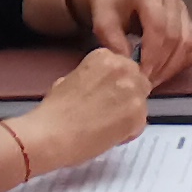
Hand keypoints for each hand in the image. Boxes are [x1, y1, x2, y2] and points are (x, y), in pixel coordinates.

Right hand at [2, 49, 151, 183]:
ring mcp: (132, 91)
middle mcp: (123, 68)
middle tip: (109, 112)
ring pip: (141, 103)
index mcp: (105, 56)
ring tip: (105, 126)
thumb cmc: (54, 111)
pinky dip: (128, 132)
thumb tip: (100, 86)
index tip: (107, 95)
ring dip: (128, 115)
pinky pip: (140, 124)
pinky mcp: (137, 115)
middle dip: (127, 96)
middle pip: (138, 82)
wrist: (50, 134)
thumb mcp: (70, 79)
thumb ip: (92, 77)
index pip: (124, 68)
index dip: (116, 84)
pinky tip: (108, 135)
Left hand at [75, 0, 191, 80]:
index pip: (158, 26)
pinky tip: (166, 73)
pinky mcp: (189, 19)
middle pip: (174, 36)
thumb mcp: (103, 23)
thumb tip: (130, 67)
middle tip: (146, 83)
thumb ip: (114, 43)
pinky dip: (182, 62)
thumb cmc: (108, 8)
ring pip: (188, 42)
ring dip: (172, 67)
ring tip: (154, 81)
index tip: (141, 75)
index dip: (152, 54)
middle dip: (161, 64)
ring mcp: (182, 7)